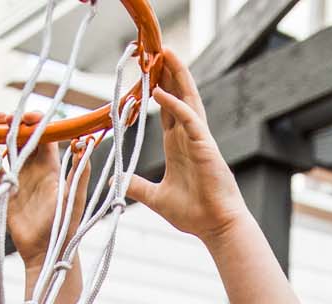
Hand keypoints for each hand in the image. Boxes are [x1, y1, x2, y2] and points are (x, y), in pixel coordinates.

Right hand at [3, 115, 88, 272]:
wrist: (46, 252)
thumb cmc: (64, 227)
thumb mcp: (73, 199)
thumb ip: (79, 173)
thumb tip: (84, 144)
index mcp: (52, 167)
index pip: (44, 135)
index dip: (35, 121)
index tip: (25, 116)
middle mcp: (36, 169)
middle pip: (23, 138)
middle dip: (12, 124)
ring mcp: (20, 179)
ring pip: (9, 150)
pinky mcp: (7, 191)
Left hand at [124, 49, 246, 245]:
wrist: (215, 227)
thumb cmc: (193, 214)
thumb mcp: (155, 198)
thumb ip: (136, 186)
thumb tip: (115, 180)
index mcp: (178, 146)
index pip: (167, 109)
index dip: (158, 88)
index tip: (149, 70)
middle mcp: (188, 138)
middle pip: (178, 96)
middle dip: (168, 73)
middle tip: (157, 49)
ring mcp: (199, 140)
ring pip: (187, 99)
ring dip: (177, 76)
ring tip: (166, 53)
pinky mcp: (205, 147)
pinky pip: (189, 120)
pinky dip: (176, 104)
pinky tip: (161, 92)